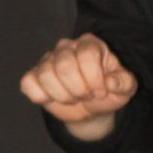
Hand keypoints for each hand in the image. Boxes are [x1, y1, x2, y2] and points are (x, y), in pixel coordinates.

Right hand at [19, 32, 138, 137]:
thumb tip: (111, 83)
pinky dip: (41, 96)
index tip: (100, 92)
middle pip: (65, 66)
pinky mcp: (33, 75)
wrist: (89, 107)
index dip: (94, 79)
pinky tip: (53, 98)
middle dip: (78, 90)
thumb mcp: (125, 89)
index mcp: (90, 44)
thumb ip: (124, 83)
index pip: (87, 55)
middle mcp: (66, 47)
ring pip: (46, 75)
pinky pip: (28, 84)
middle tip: (85, 96)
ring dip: (62, 95)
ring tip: (71, 97)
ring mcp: (47, 60)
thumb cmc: (107, 92)